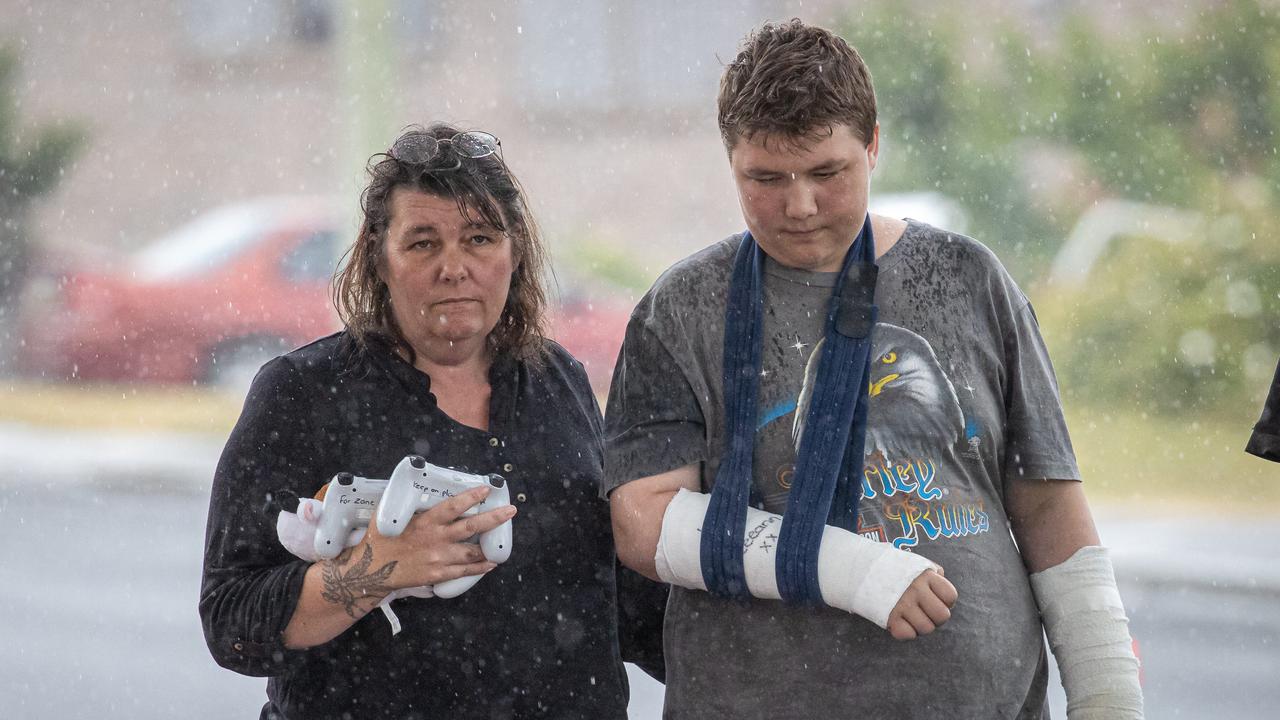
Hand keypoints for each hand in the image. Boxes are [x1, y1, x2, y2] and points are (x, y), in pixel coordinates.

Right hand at [361, 485, 517, 591]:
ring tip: (502, 541)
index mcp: (425, 521)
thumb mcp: (391, 516)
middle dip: (494, 518)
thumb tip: (411, 486)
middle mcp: (436, 539)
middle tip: (510, 511)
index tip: (486, 490)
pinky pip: (465, 572)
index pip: (453, 506)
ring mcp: (439, 558)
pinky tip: (490, 563)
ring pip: (473, 552)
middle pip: (471, 527)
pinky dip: (480, 567)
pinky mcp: (439, 574)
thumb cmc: (380, 539)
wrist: (371, 570)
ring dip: (489, 546)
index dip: (471, 497)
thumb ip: (405, 504)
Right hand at [886, 567, 956, 640]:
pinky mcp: (888, 616)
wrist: (862, 568)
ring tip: (912, 617)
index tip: (935, 598)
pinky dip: (907, 632)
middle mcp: (915, 589)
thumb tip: (945, 594)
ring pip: (927, 629)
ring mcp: (902, 603)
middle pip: (942, 616)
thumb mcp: (917, 565)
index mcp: (925, 575)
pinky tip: (902, 622)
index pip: (950, 596)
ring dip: (921, 626)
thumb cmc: (896, 570)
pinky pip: (907, 634)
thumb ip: (935, 575)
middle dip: (937, 618)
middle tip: (925, 612)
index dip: (946, 601)